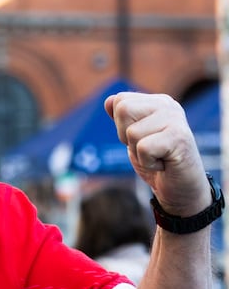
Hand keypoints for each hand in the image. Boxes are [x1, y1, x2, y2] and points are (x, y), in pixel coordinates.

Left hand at [105, 92, 210, 216]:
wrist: (180, 188)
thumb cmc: (156, 162)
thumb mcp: (134, 138)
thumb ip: (123, 118)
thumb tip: (108, 100)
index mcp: (156, 102)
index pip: (119, 100)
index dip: (120, 126)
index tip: (140, 139)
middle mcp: (167, 105)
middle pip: (123, 110)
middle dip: (125, 137)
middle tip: (147, 148)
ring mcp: (175, 119)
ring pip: (131, 133)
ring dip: (138, 152)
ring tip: (157, 156)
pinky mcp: (179, 137)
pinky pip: (143, 148)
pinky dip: (147, 162)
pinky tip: (163, 163)